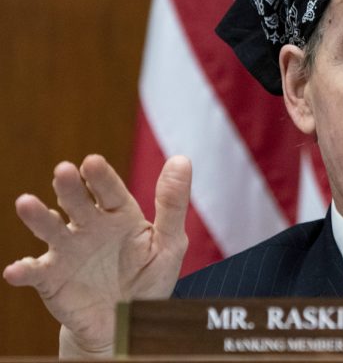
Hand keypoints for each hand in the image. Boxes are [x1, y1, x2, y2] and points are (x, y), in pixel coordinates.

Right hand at [3, 154, 190, 357]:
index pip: (110, 191)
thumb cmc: (149, 277)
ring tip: (26, 203)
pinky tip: (18, 270)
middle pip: (77, 202)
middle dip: (70, 187)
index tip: (92, 162)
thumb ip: (172, 204)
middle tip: (63, 171)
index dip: (101, 177)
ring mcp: (68, 251)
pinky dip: (25, 270)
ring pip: (50, 229)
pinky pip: (35, 272)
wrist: (127, 323)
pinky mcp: (52, 279)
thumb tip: (181, 160)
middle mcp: (90, 226)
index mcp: (120, 214)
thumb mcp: (169, 243)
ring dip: (38, 217)